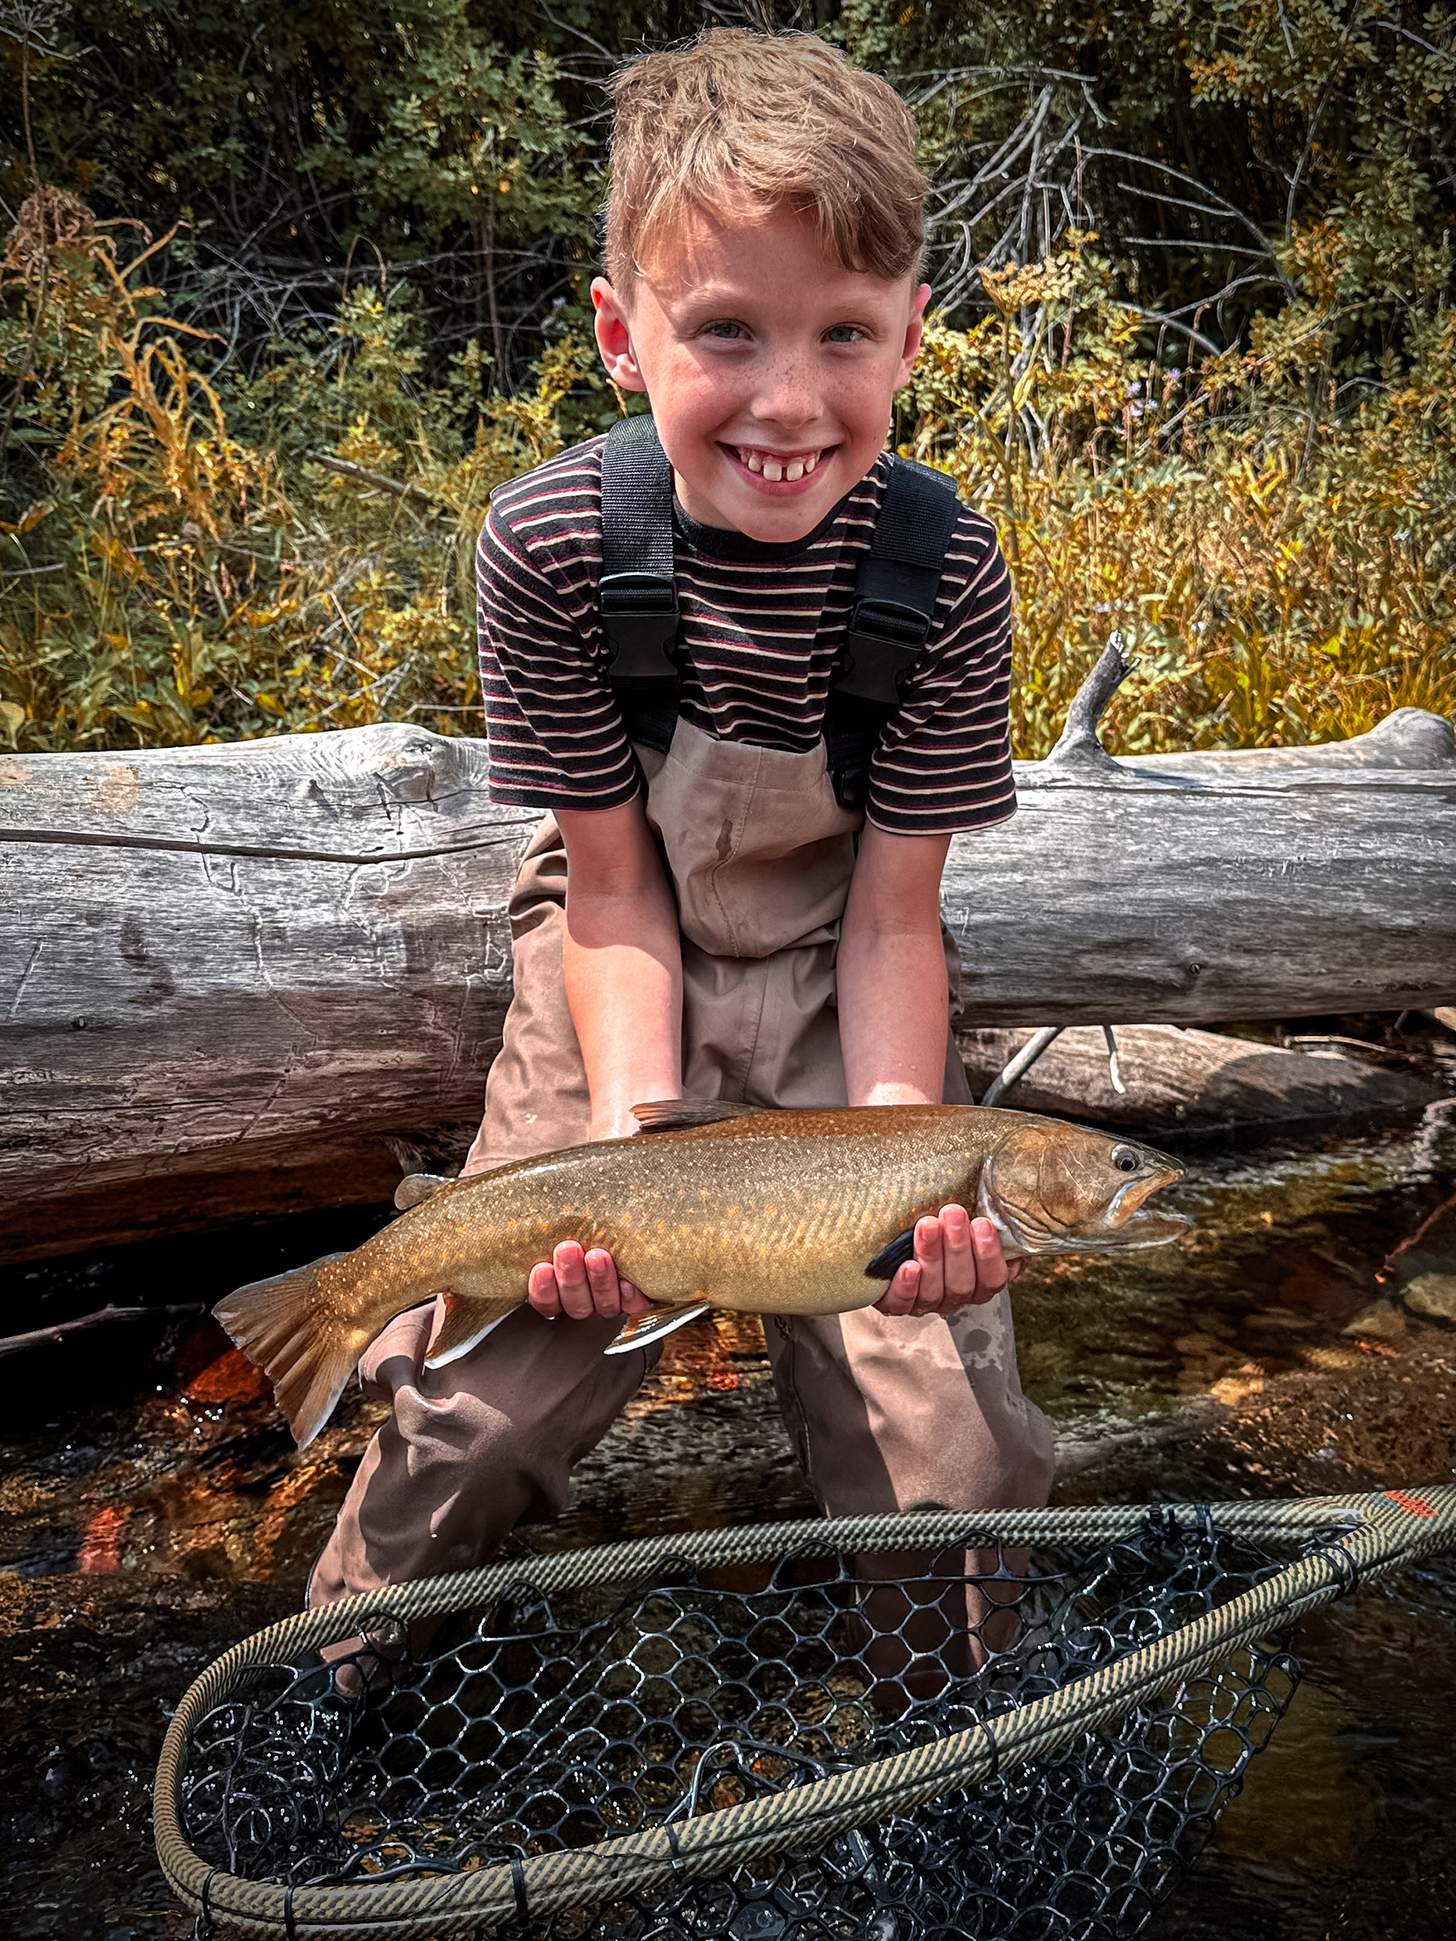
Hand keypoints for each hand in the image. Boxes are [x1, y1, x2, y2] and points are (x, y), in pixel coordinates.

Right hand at [460, 1110, 655, 1320]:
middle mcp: (578, 1288)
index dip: (541, 1292)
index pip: (543, 1301)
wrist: (620, 1154)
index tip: (537, 1269)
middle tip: (567, 1249)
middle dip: (569, 1282)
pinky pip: (639, 1304)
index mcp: (547, 1278)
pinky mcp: (645, 1279)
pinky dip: (633, 1295)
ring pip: (603, 1305)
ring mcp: (612, 1286)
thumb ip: (459, 1199)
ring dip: (599, 1283)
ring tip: (597, 1253)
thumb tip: (405, 1192)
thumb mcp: (512, 1190)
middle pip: (573, 1305)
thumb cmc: (564, 1178)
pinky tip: (631, 1280)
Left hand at [874, 1205, 1023, 1317]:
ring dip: (932, 1256)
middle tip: (953, 1213)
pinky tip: (908, 1267)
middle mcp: (956, 1296)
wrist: (898, 1238)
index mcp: (980, 1281)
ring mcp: (926, 1303)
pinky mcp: (896, 1303)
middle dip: (957, 1247)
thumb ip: (988, 1216)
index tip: (982, 1223)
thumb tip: (1005, 1206)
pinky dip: (906, 1287)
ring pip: (933, 1290)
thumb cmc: (942, 1224)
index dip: (989, 1254)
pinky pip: (902, 1303)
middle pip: (962, 1284)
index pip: (993, 1278)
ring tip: (928, 1224)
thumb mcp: (968, 1220)